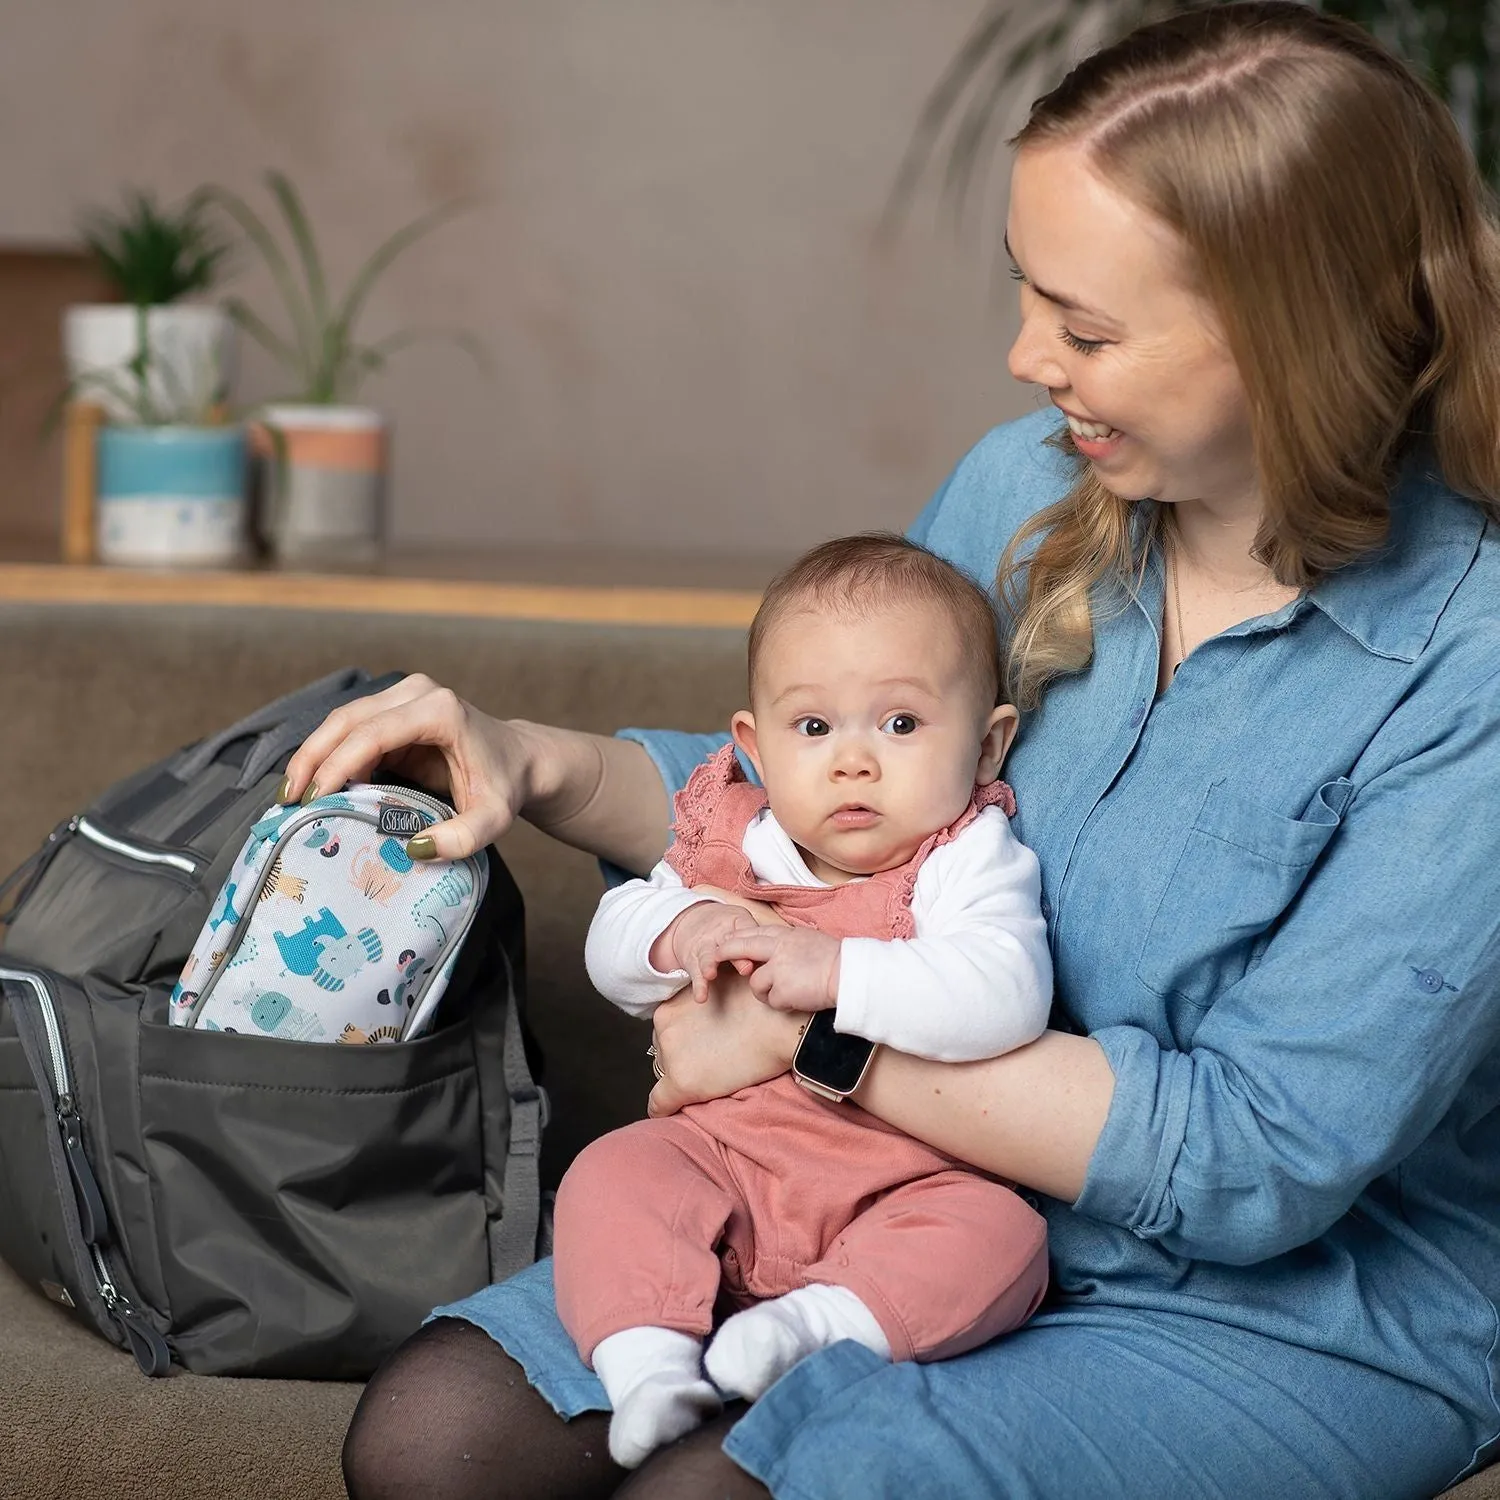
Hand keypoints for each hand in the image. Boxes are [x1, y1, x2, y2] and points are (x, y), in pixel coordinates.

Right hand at [280, 674, 544, 859]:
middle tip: (287, 799)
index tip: (314, 800)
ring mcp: (403, 696)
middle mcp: (417, 693)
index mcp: (440, 711)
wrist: (520, 760)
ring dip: (313, 756)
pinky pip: (351, 730)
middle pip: (348, 719)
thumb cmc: (505, 786)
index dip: (338, 765)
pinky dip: (328, 755)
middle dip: (312, 758)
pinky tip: (313, 786)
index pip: (374, 734)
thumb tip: (415, 848)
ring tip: (291, 795)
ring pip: (342, 721)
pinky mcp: (393, 709)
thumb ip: (462, 837)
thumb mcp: (493, 818)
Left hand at [647, 970, 805, 1117]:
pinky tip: (672, 1110)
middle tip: (710, 1058)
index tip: (698, 1045)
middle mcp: (664, 1030)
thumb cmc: (757, 1004)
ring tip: (711, 1076)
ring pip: (665, 1074)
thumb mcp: (716, 987)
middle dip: (681, 1056)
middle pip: (663, 1051)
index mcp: (670, 1008)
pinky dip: (663, 1109)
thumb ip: (700, 997)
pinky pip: (659, 1104)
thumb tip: (700, 1012)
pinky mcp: (682, 1084)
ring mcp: (671, 1057)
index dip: (683, 1040)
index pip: (664, 1031)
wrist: (778, 1024)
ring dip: (682, 1076)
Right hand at [656, 902, 761, 1002]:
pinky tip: (701, 997)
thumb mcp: (742, 921)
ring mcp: (703, 947)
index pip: (746, 931)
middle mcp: (717, 934)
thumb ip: (758, 936)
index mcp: (735, 923)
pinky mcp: (693, 961)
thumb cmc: (726, 924)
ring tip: (710, 975)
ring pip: (706, 957)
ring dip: (708, 966)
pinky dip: (698, 986)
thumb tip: (779, 954)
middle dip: (736, 957)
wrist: (691, 919)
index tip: (761, 955)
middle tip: (746, 968)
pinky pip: (695, 974)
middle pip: (727, 945)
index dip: (753, 942)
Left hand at [711, 926, 840, 1012]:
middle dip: (724, 952)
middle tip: (713, 957)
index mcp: (785, 935)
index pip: (752, 933)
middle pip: (741, 947)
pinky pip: (771, 1001)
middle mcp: (778, 948)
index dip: (735, 938)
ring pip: (756, 983)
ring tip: (787, 992)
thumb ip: (787, 944)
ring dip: (766, 991)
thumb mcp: (808, 940)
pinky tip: (797, 999)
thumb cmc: (835, 959)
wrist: (849, 974)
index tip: (724, 942)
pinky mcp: (782, 990)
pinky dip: (782, 1003)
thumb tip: (771, 949)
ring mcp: (778, 969)